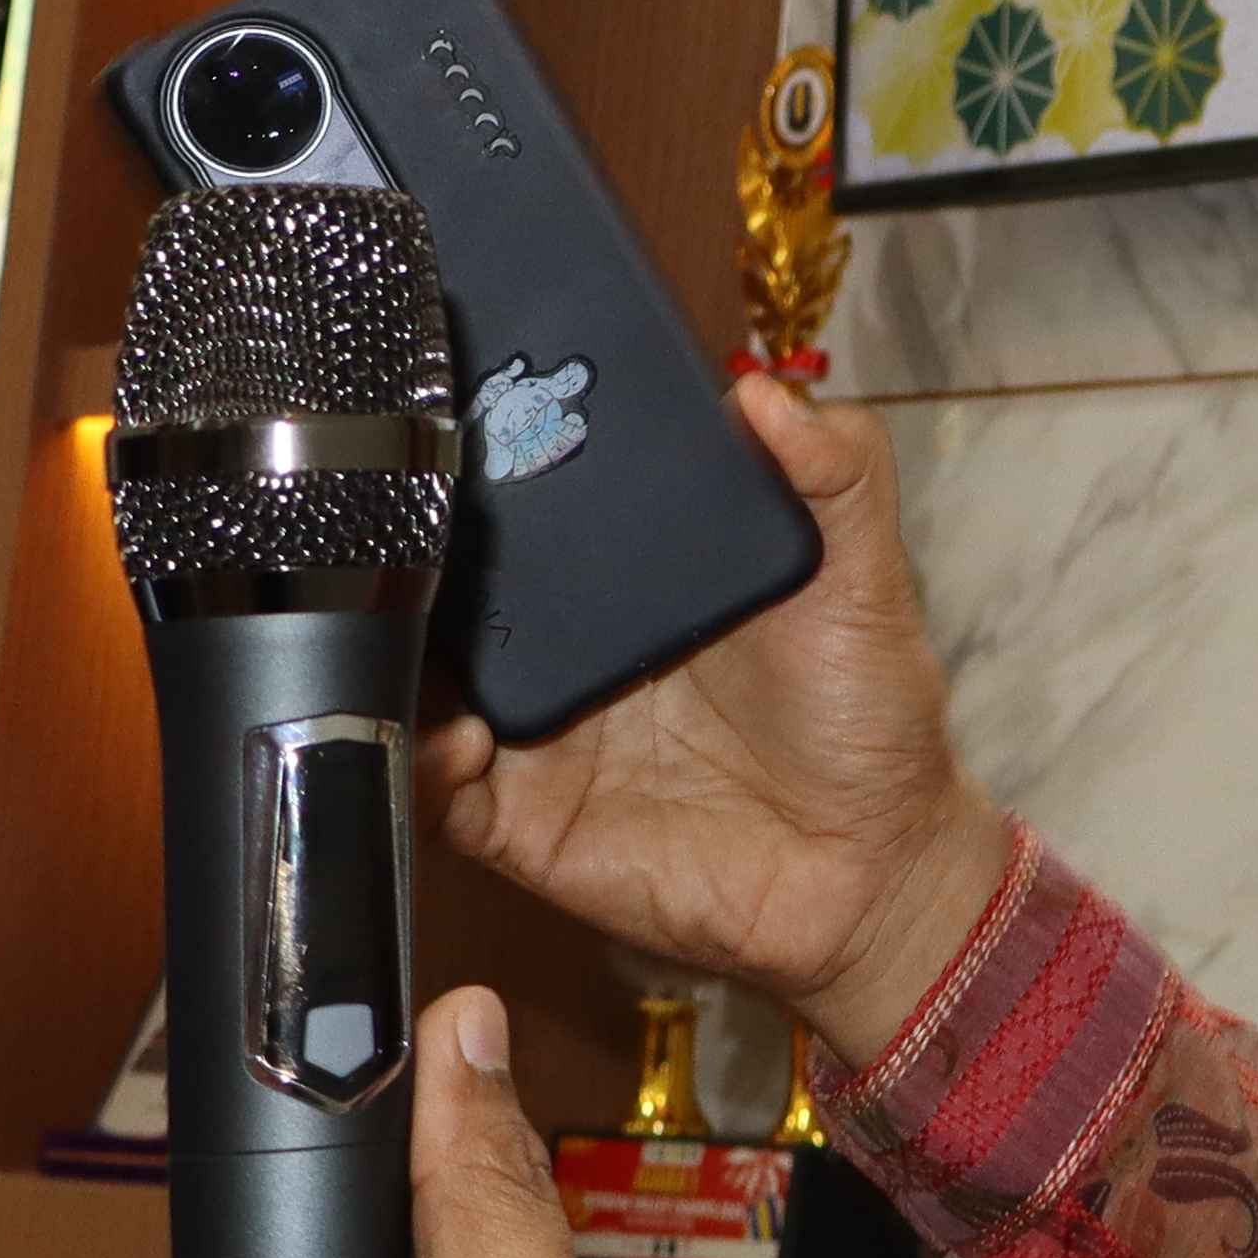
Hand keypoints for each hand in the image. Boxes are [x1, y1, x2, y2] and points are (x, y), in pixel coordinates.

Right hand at [416, 375, 1014, 1064]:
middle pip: (451, 591)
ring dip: (387, 657)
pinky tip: (453, 737)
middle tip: (388, 522)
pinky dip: (421, 765)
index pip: (529, 509)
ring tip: (385, 624)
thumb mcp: (863, 577)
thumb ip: (837, 474)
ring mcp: (534, 736)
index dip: (482, 467)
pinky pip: (436, 793)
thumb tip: (762, 388)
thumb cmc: (867, 716)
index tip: (445, 421)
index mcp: (627, 580)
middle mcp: (565, 649)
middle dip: (406, 556)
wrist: (872, 870)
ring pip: (418, 685)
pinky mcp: (522, 823)